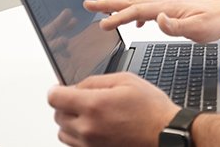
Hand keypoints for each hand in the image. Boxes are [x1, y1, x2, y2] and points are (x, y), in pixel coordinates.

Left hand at [48, 72, 177, 146]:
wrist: (165, 133)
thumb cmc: (151, 109)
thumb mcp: (126, 80)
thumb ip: (96, 81)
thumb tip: (77, 86)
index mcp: (94, 105)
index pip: (55, 98)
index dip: (57, 90)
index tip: (61, 88)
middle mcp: (88, 128)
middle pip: (57, 115)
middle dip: (66, 104)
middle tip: (83, 99)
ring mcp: (90, 144)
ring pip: (62, 132)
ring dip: (70, 121)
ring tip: (90, 114)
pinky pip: (74, 144)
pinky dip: (79, 135)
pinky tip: (95, 126)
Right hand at [84, 0, 219, 42]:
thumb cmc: (215, 23)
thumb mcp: (198, 30)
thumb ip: (176, 26)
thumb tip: (158, 20)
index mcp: (167, 7)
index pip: (136, 11)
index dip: (117, 18)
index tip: (101, 25)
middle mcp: (164, 2)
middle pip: (130, 0)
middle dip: (108, 3)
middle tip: (88, 4)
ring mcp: (167, 4)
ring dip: (119, 3)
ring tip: (104, 9)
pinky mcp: (172, 8)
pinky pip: (147, 5)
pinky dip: (135, 9)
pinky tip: (137, 22)